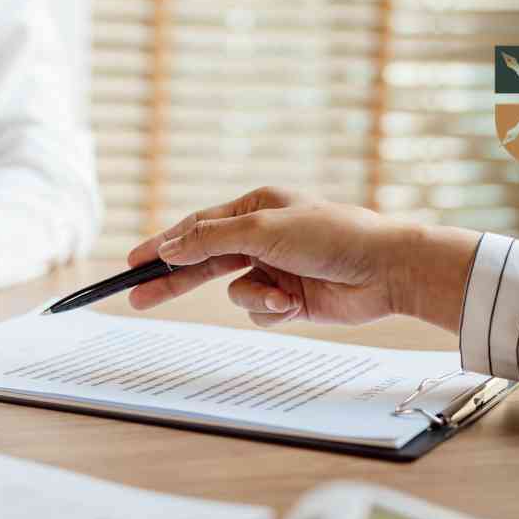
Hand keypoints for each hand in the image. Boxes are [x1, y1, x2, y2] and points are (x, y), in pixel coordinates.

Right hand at [125, 187, 479, 331]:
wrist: (386, 271)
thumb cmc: (331, 236)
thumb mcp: (263, 230)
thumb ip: (210, 239)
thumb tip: (170, 246)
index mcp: (255, 207)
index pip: (195, 227)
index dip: (162, 245)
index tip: (131, 262)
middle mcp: (261, 236)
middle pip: (203, 262)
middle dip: (175, 282)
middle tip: (137, 297)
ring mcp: (274, 268)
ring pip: (234, 293)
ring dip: (254, 298)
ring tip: (282, 297)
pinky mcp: (288, 298)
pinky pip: (258, 311)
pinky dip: (273, 311)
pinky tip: (296, 304)